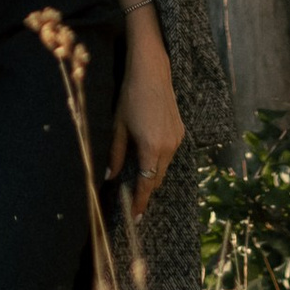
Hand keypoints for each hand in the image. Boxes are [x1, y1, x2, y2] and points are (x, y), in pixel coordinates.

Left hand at [108, 13, 184, 216]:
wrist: (152, 72)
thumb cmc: (130, 96)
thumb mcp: (118, 126)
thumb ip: (115, 153)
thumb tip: (109, 176)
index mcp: (151, 147)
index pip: (146, 184)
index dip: (140, 202)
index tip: (134, 217)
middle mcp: (168, 147)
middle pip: (157, 178)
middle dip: (145, 190)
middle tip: (132, 201)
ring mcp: (177, 139)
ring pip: (164, 167)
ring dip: (152, 174)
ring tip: (136, 178)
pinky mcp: (180, 131)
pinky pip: (169, 154)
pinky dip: (158, 160)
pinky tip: (147, 156)